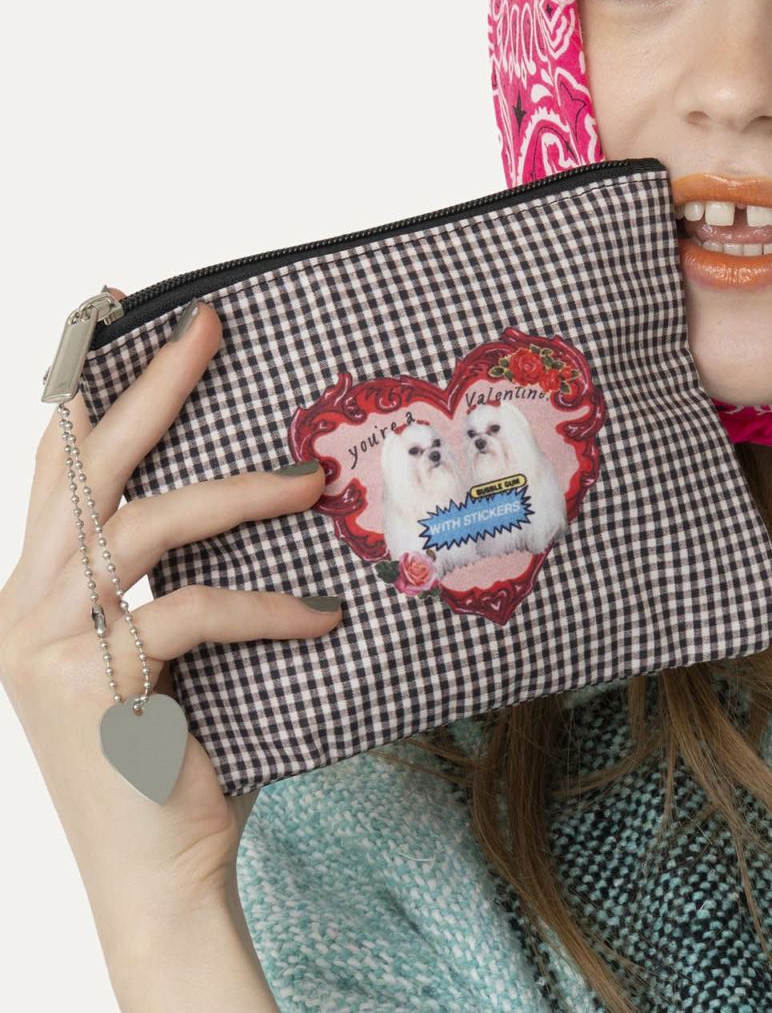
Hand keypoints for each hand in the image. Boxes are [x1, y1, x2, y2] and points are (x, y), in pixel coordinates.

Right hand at [0, 292, 340, 963]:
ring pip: (141, 526)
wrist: (163, 872)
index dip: (95, 389)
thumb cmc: (183, 751)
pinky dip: (263, 605)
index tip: (137, 319)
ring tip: (311, 483)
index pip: (59, 465)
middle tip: (209, 326)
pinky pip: (188, 612)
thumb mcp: (171, 649)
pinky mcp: (89, 683)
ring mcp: (44, 644)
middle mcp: (24, 605)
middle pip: (88, 467)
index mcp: (39, 587)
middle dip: (152, 388)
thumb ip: (177, 577)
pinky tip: (322, 615)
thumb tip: (267, 490)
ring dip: (235, 494)